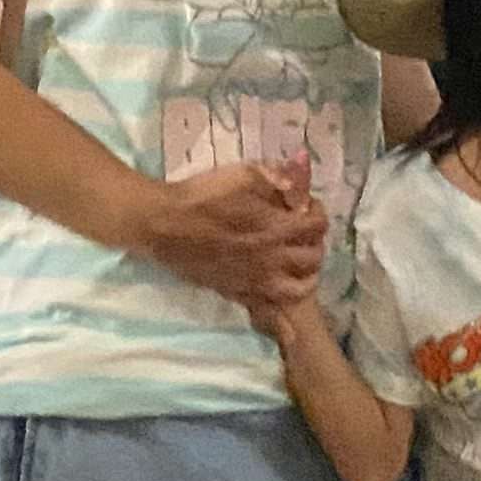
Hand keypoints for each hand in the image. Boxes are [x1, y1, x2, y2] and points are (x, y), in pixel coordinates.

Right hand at [140, 157, 326, 308]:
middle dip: (315, 242)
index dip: (317, 212)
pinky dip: (282, 303)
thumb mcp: (241, 174)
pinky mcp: (238, 292)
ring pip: (300, 288)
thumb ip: (276, 176)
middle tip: (302, 233)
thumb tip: (299, 178)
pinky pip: (270, 306)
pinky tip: (279, 291)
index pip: (317, 225)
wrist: (164, 225)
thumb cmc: (201, 196)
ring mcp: (256, 280)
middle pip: (314, 258)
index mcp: (276, 228)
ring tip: (297, 262)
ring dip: (306, 274)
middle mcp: (272, 259)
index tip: (305, 206)